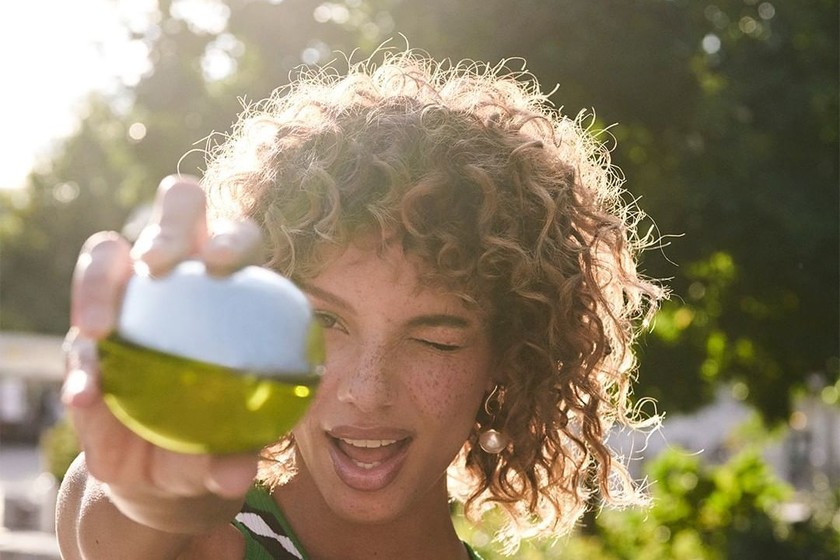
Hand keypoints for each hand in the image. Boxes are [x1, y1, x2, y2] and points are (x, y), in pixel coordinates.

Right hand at [62, 175, 262, 529]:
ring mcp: (125, 300)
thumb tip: (238, 472)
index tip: (221, 263)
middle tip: (158, 265)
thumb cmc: (212, 438)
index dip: (230, 237)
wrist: (162, 466)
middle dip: (164, 226)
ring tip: (99, 331)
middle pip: (172, 215)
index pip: (234, 239)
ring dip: (98, 284)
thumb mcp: (228, 449)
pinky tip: (86, 395)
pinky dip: (80, 367)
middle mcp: (177, 278)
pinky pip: (76, 343)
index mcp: (228, 287)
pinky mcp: (85, 339)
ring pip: (104, 255)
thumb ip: (235, 453)